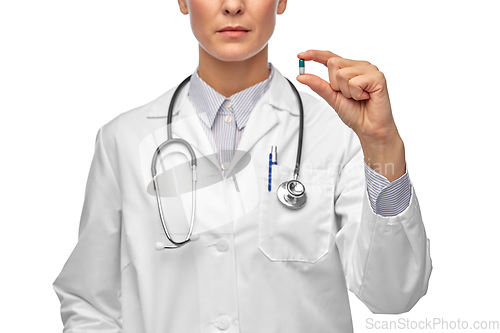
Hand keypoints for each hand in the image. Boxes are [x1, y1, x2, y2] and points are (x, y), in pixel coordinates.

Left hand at [296, 50, 405, 180]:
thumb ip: (318, 85)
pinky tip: (365, 97)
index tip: (300, 55)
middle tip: (348, 95)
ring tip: (358, 97)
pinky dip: (356, 94)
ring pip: (342, 73)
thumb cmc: (355, 113)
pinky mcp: (377, 77)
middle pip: (333, 63)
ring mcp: (369, 70)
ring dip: (346, 91)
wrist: (369, 127)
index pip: (330, 57)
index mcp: (349, 69)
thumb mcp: (331, 97)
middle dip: (335, 84)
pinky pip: (355, 82)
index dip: (315, 55)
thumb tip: (302, 76)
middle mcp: (359, 66)